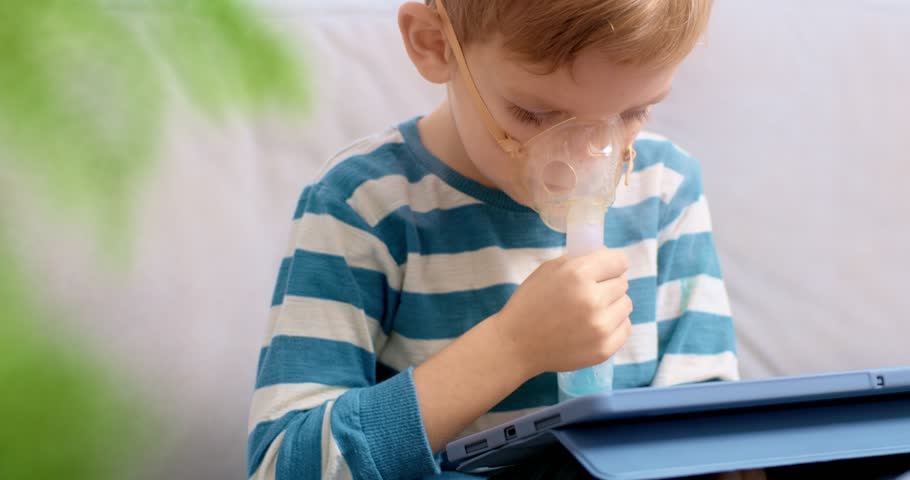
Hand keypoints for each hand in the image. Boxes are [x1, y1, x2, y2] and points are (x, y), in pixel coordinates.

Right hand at [491, 248, 632, 378]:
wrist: (516, 344)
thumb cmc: (530, 303)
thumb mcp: (548, 270)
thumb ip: (578, 259)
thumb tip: (607, 255)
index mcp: (578, 274)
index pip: (618, 261)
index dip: (611, 263)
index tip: (605, 269)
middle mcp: (593, 299)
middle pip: (622, 283)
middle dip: (608, 285)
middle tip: (589, 293)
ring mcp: (600, 326)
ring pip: (626, 305)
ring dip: (612, 305)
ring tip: (591, 311)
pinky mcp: (604, 348)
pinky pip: (625, 327)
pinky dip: (613, 325)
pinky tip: (594, 326)